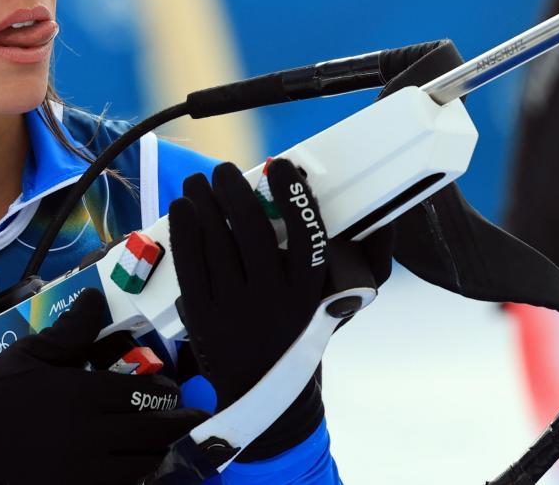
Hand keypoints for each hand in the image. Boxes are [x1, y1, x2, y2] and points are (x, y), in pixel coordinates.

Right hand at [0, 288, 206, 484]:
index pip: (143, 394)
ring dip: (158, 450)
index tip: (170, 389)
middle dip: (176, 421)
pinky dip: (134, 478)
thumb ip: (69, 331)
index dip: (164, 392)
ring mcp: (84, 474)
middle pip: (154, 432)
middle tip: (186, 415)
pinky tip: (130, 468)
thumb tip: (95, 299)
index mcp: (83, 396)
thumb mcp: (26, 355)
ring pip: (143, 465)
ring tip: (162, 441)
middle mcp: (92, 437)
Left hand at [168, 159, 328, 460]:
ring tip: (197, 182)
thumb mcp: (333, 305)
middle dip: (235, 191)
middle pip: (252, 231)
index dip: (295, 196)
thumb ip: (351, 266)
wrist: (265, 393)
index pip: (307, 235)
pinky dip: (185, 232)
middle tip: (225, 170)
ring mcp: (235, 308)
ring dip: (204, 203)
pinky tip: (182, 210)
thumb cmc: (300, 336)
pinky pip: (191, 265)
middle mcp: (273, 299)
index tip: (282, 166)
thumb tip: (376, 219)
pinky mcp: (203, 317)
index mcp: (309, 293)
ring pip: (217, 243)